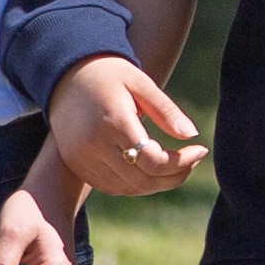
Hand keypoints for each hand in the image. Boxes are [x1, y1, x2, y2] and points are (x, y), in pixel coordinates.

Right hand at [48, 55, 206, 196]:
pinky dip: (135, 184)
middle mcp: (94, 145)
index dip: (182, 162)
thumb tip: (192, 134)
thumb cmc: (108, 75)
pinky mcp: (77, 166)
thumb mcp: (140, 83)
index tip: (200, 149)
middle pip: (143, 180)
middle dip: (175, 175)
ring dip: (157, 183)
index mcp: (113, 121)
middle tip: (193, 160)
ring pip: (129, 188)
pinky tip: (149, 169)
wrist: (64, 77)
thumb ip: (166, 110)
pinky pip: (112, 187)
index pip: (153, 160)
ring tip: (175, 165)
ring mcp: (82, 159)